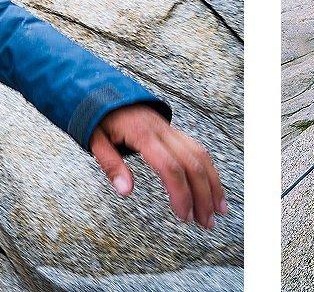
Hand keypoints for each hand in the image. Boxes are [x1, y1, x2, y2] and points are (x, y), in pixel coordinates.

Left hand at [90, 104, 227, 228]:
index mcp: (143, 135)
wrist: (106, 91)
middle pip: (193, 164)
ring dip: (212, 184)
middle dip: (203, 196)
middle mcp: (163, 131)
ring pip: (201, 156)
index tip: (184, 216)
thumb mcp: (96, 140)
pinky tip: (212, 188)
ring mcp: (171, 130)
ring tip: (217, 211)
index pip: (170, 167)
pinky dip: (208, 170)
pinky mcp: (174, 131)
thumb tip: (125, 190)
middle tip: (205, 222)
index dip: (181, 193)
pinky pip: (198, 149)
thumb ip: (111, 165)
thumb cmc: (100, 117)